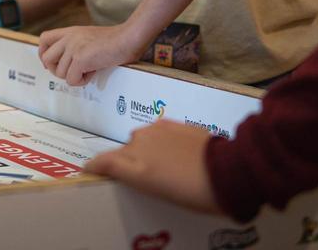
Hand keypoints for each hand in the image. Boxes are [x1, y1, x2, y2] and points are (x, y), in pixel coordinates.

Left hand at [38, 23, 144, 85]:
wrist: (128, 38)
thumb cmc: (114, 41)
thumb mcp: (88, 37)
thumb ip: (75, 45)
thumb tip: (65, 64)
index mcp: (70, 31)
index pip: (44, 39)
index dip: (44, 53)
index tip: (52, 63)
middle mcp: (68, 38)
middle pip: (46, 59)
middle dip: (56, 70)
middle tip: (72, 72)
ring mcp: (73, 48)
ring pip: (60, 73)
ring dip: (74, 77)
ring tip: (90, 70)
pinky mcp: (80, 58)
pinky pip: (72, 80)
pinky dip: (82, 81)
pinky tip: (93, 72)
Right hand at [84, 121, 220, 214]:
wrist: (227, 172)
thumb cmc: (194, 194)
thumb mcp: (161, 193)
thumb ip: (140, 179)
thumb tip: (132, 172)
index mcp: (134, 168)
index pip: (101, 162)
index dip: (94, 167)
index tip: (90, 170)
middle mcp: (138, 145)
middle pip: (120, 152)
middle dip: (124, 163)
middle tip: (140, 177)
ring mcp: (154, 131)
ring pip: (138, 141)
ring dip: (143, 151)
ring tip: (161, 165)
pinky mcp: (170, 123)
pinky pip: (154, 132)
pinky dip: (157, 141)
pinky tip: (171, 151)